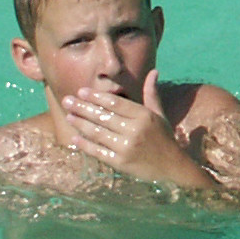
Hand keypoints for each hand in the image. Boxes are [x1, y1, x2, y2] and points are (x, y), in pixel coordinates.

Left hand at [60, 71, 210, 189]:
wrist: (172, 167)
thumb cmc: (164, 137)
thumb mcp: (159, 114)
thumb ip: (152, 93)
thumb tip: (153, 72)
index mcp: (143, 116)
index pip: (115, 103)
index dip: (97, 97)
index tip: (81, 91)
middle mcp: (134, 130)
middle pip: (103, 116)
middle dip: (82, 108)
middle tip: (67, 100)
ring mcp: (126, 147)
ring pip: (98, 133)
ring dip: (80, 124)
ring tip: (68, 116)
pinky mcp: (121, 163)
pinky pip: (99, 152)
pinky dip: (85, 145)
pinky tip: (74, 138)